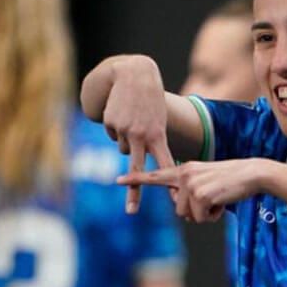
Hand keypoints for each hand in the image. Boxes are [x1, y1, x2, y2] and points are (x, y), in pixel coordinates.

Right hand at [96, 56, 176, 213]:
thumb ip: (153, 142)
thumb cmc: (151, 100)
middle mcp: (141, 135)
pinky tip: (122, 112)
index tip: (176, 200)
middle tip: (132, 212)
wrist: (133, 74)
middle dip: (135, 193)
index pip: (165, 164)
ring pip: (123, 150)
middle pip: (137, 170)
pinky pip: (113, 135)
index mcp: (158, 135)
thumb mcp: (159, 120)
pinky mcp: (110, 123)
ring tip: (133, 119)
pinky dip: (117, 128)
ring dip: (127, 140)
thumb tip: (138, 164)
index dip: (170, 183)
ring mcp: (124, 130)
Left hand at [118, 159, 270, 222]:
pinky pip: (202, 218)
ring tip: (219, 199)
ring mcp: (190, 184)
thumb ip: (190, 194)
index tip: (118, 180)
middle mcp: (184, 175)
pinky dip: (214, 216)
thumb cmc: (233, 181)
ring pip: (189, 216)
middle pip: (179, 210)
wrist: (252, 173)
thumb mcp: (207, 183)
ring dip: (206, 215)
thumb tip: (183, 213)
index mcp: (185, 170)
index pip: (156, 175)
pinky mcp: (200, 195)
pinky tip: (222, 202)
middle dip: (197, 212)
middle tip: (214, 199)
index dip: (136, 179)